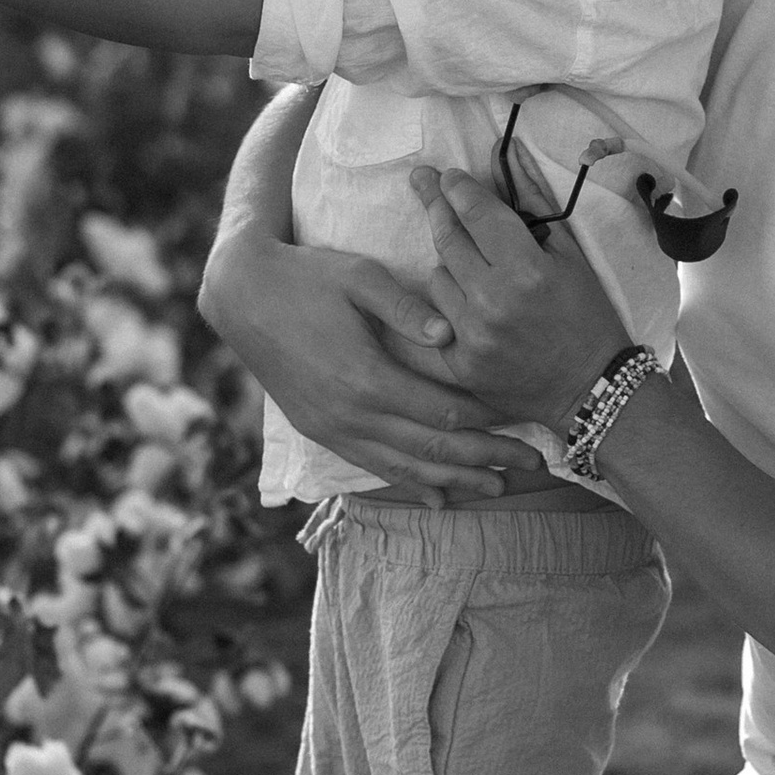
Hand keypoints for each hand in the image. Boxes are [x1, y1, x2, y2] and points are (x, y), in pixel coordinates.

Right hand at [199, 228, 540, 499]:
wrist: (241, 296)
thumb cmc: (306, 277)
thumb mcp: (359, 276)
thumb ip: (406, 307)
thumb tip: (450, 335)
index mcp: (368, 378)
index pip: (445, 412)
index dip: (489, 422)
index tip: (526, 424)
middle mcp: (351, 414)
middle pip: (433, 449)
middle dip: (486, 459)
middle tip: (532, 464)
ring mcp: (333, 428)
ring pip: (405, 468)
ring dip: (454, 480)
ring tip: (497, 487)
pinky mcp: (320, 431)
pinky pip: (373, 467)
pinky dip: (410, 483)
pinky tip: (438, 498)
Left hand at [408, 166, 629, 426]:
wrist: (591, 389)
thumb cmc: (588, 317)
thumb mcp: (571, 255)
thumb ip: (535, 201)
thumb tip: (508, 152)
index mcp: (527, 269)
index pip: (477, 214)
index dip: (459, 188)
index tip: (450, 175)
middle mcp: (493, 300)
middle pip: (447, 238)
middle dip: (436, 204)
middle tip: (425, 182)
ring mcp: (472, 335)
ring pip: (438, 277)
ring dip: (450, 263)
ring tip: (474, 267)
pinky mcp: (459, 362)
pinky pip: (438, 317)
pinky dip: (452, 305)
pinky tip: (473, 304)